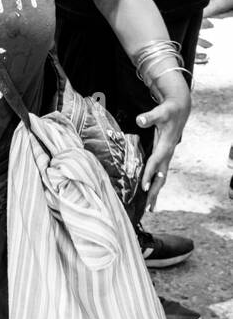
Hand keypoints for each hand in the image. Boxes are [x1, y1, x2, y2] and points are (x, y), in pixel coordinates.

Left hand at [137, 77, 190, 211]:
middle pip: (160, 177)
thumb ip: (150, 116)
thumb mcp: (160, 112)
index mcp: (165, 146)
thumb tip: (139, 120)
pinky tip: (150, 194)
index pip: (155, 163)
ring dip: (155, 193)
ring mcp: (166, 157)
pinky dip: (155, 184)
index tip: (144, 188)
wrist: (180, 110)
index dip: (149, 175)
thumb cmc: (168, 111)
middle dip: (154, 192)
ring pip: (161, 178)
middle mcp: (167, 155)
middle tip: (148, 208)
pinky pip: (159, 174)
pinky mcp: (164, 157)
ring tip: (150, 208)